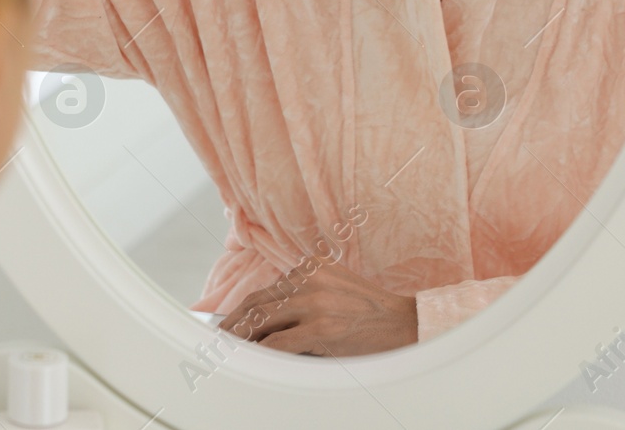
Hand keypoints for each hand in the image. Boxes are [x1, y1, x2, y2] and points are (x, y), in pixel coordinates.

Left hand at [217, 259, 417, 356]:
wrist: (403, 323)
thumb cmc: (369, 311)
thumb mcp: (335, 286)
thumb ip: (306, 292)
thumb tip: (270, 316)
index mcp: (311, 266)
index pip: (269, 289)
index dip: (246, 307)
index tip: (231, 319)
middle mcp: (309, 279)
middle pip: (259, 302)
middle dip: (235, 321)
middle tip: (221, 337)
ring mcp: (313, 302)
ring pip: (263, 320)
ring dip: (242, 337)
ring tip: (231, 349)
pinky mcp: (319, 328)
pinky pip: (277, 342)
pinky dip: (260, 352)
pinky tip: (253, 358)